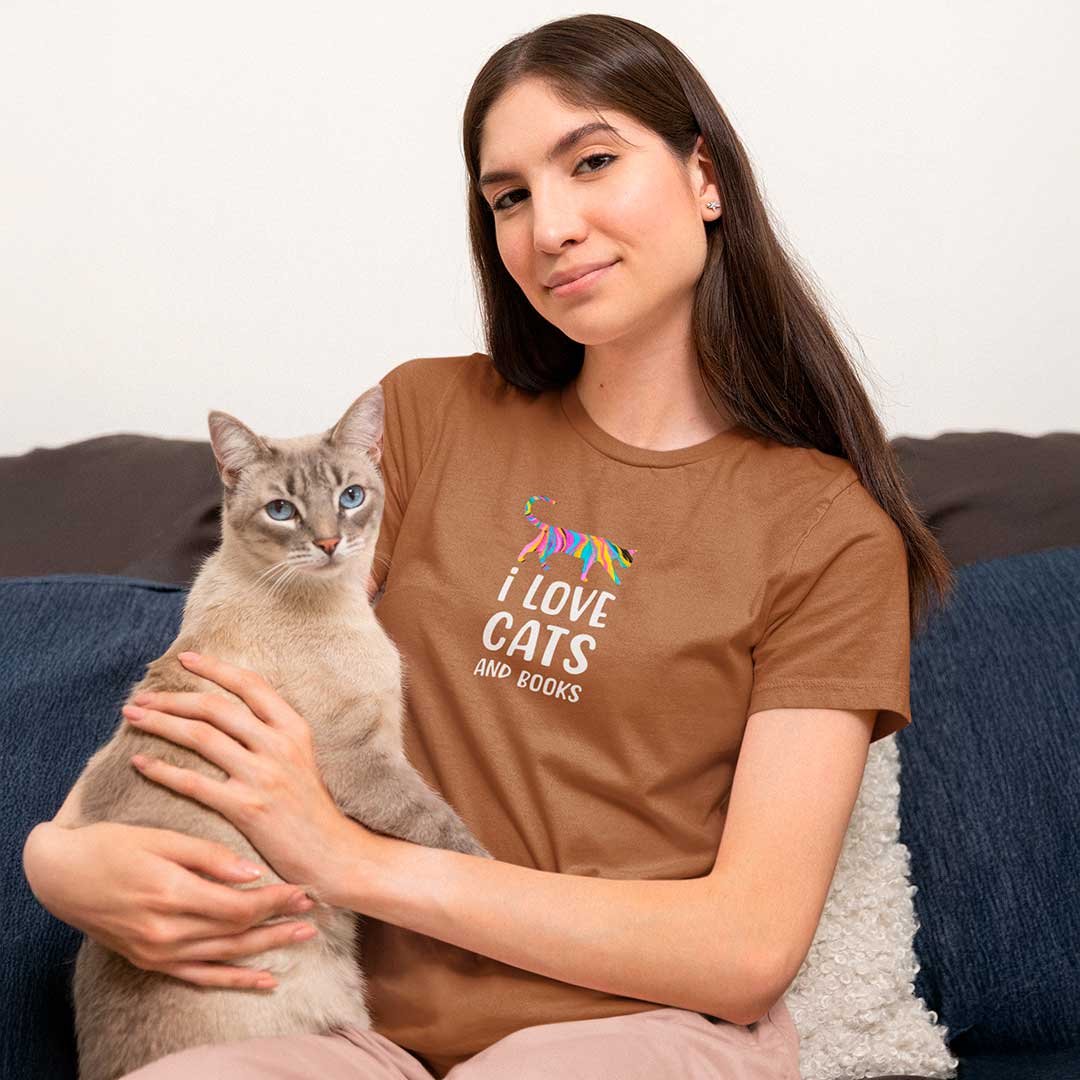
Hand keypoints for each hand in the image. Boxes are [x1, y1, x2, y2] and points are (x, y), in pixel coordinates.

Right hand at [22, 819, 317, 988]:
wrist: (60, 876)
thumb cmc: (110, 845)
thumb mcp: (159, 838)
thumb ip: (208, 856)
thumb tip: (252, 873)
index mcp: (172, 894)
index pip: (239, 905)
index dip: (276, 900)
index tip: (305, 887)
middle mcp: (167, 931)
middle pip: (238, 932)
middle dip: (281, 921)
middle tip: (316, 911)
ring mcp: (158, 952)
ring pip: (226, 956)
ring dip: (268, 948)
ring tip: (304, 938)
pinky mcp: (152, 961)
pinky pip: (200, 976)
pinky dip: (234, 979)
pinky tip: (265, 980)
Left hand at [122, 651, 372, 894]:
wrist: (332, 853)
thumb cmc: (311, 808)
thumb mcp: (302, 758)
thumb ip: (273, 732)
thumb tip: (233, 708)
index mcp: (294, 727)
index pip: (250, 684)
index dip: (215, 668)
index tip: (185, 659)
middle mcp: (279, 745)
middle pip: (216, 707)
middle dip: (173, 698)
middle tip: (141, 696)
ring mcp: (263, 776)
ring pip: (200, 737)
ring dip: (160, 723)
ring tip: (132, 718)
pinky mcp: (246, 808)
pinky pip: (194, 783)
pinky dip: (162, 770)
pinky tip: (140, 762)